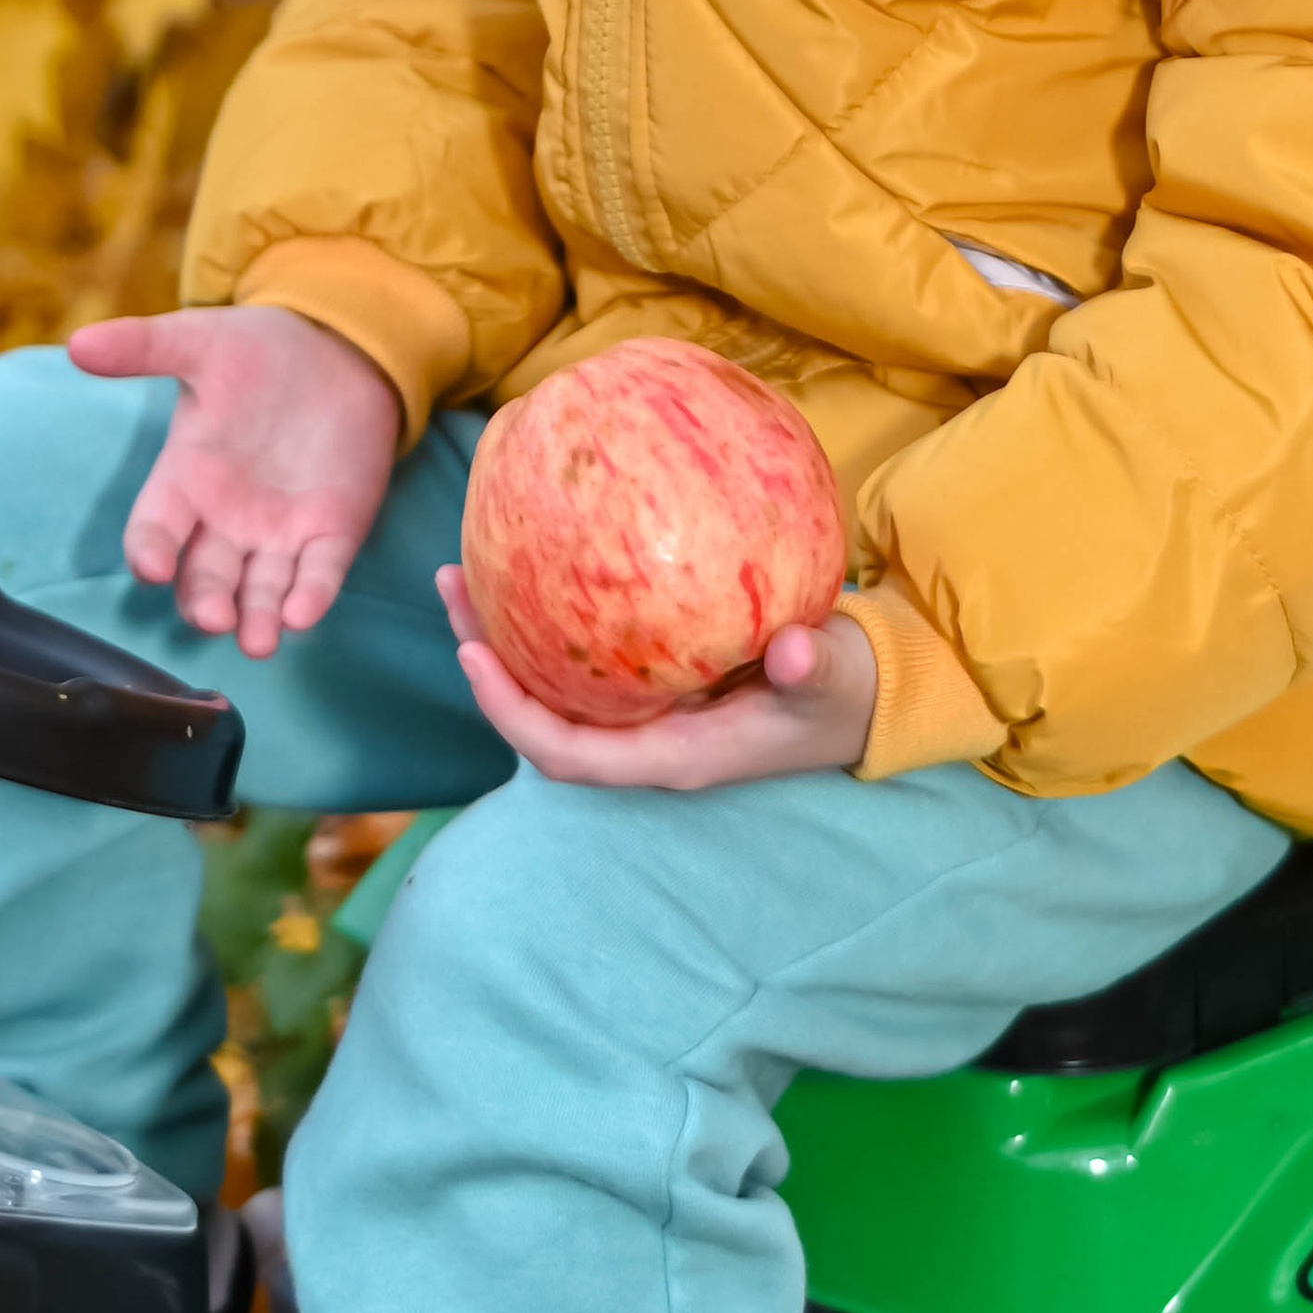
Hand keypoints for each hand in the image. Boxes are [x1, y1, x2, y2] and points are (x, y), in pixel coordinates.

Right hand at [68, 303, 400, 656]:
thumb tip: (78, 343)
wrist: (335, 347)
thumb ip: (141, 346)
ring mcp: (279, 531)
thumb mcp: (198, 341)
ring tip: (257, 641)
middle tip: (211, 619)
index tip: (152, 568)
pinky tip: (304, 614)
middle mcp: (226, 518)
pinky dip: (312, 595)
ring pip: (259, 589)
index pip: (156, 529)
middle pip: (205, 576)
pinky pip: (319, 572)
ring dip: (255, 617)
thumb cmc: (256, 351)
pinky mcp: (332, 531)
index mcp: (185, 478)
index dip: (152, 551)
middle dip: (205, 601)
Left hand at [436, 567, 878, 787]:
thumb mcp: (833, 679)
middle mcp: (645, 739)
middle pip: (540, 715)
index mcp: (672, 757)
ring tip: (470, 565)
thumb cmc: (842, 693)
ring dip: (506, 633)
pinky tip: (540, 555)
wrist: (860, 695)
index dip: (511, 714)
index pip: (568, 756)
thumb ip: (810, 667)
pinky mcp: (656, 679)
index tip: (472, 655)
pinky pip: (585, 653)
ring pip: (554, 683)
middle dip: (486, 659)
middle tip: (452, 579)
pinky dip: (552, 611)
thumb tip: (789, 651)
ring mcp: (646, 711)